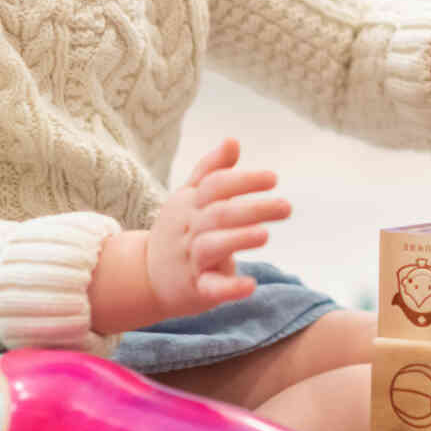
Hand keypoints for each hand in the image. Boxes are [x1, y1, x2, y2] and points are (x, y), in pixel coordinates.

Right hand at [145, 138, 291, 318]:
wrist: (144, 277)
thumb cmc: (178, 230)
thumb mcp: (187, 197)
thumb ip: (211, 170)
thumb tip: (233, 141)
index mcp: (190, 204)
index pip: (215, 186)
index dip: (243, 180)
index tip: (273, 179)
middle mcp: (189, 229)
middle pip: (219, 214)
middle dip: (253, 209)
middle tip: (286, 207)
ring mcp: (190, 260)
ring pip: (211, 246)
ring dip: (238, 239)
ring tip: (265, 234)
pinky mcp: (195, 289)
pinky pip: (210, 288)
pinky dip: (229, 288)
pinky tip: (250, 285)